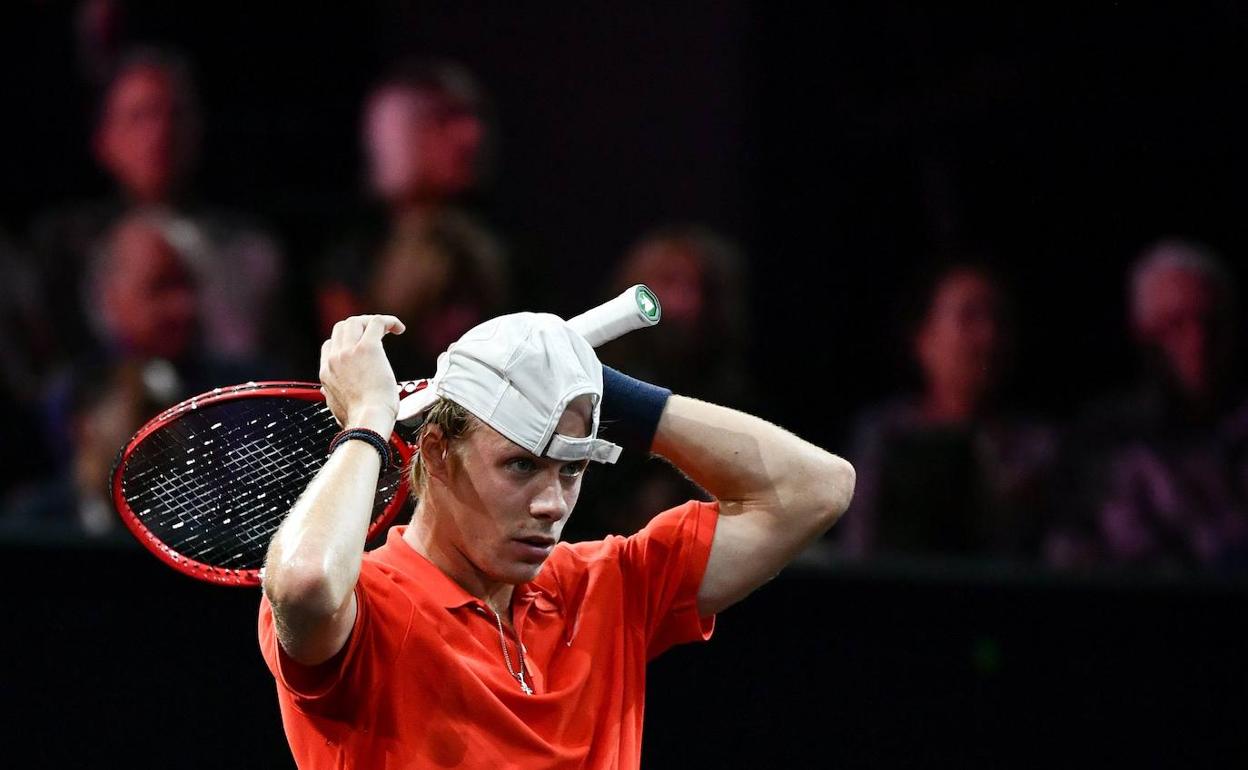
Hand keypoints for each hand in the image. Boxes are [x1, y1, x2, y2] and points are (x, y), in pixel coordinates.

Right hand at [319, 314, 405, 432]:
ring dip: (372, 322)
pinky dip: (389, 321)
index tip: (363, 346)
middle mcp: (335, 359)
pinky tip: (399, 328)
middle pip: (342, 327)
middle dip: (359, 326)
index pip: (331, 344)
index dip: (347, 341)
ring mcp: (349, 352)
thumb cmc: (361, 420)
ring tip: (389, 330)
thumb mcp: (338, 409)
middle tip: (378, 335)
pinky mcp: (368, 348)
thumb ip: (334, 396)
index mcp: (327, 372)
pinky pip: (377, 322)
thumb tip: (331, 392)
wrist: (367, 422)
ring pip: (356, 321)